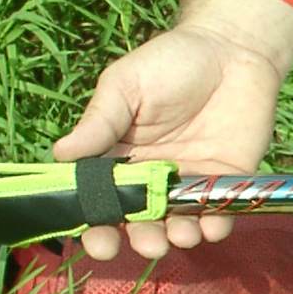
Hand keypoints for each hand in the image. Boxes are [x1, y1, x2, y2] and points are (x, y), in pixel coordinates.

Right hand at [52, 0, 292, 260]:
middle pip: (139, 220)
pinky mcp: (227, 180)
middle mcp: (151, 177)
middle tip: (145, 243)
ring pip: (178, 223)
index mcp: (117, 156)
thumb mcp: (125, 86)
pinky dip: (216, 224)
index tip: (94, 238)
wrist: (233, 50)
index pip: (99, 198)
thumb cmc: (171, 62)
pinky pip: (220, 212)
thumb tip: (60, 155)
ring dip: (176, 236)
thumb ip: (100, 122)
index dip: (94, 222)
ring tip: (178, 234)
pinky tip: (212, 226)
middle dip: (139, 238)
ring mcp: (189, 181)